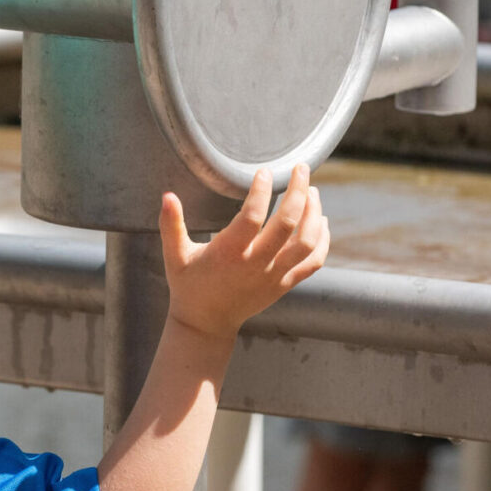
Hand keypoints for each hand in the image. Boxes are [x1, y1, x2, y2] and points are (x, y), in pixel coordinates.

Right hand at [159, 164, 328, 338]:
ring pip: (306, 242)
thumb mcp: (175, 255)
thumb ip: (171, 224)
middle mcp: (255, 264)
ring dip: (314, 213)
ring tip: (312, 191)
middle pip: (287, 225)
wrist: (206, 323)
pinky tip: (321, 220)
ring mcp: (274, 276)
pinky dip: (323, 240)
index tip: (264, 172)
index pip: (251, 218)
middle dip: (298, 192)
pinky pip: (313, 262)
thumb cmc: (189, 284)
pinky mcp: (284, 284)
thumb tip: (167, 195)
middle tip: (301, 168)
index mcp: (228, 254)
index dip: (260, 192)